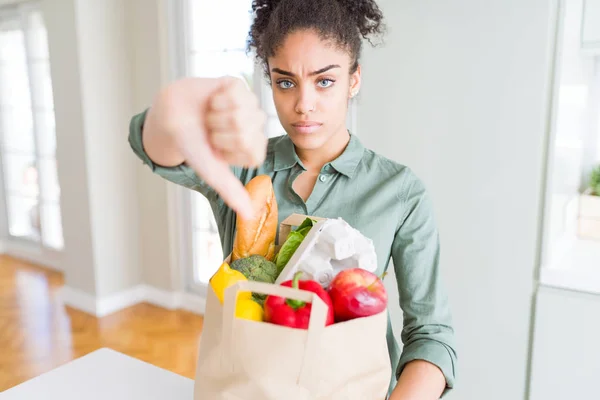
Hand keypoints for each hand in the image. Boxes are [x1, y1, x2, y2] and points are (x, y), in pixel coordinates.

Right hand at [144, 76, 266, 218]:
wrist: (170, 115)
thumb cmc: (192, 143)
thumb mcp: (211, 170)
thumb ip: (230, 191)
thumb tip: (249, 215)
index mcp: (252, 147)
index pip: (252, 152)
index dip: (229, 150)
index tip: (216, 148)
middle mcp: (254, 126)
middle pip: (247, 133)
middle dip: (221, 133)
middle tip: (210, 131)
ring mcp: (248, 104)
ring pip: (242, 113)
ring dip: (217, 117)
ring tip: (209, 117)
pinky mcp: (238, 85)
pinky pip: (235, 93)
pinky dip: (217, 99)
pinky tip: (212, 101)